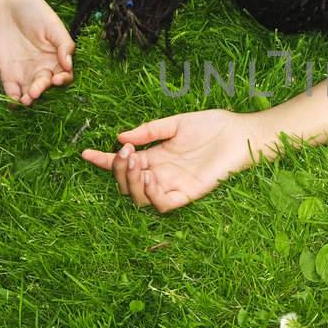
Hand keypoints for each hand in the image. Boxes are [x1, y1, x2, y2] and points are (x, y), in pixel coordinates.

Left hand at [0, 0, 73, 104]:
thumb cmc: (34, 11)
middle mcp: (42, 68)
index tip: (57, 79)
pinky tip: (14, 101)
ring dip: (28, 99)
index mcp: (56, 58)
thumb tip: (69, 65)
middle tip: (35, 90)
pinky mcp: (6, 72)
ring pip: (28, 92)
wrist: (8, 3)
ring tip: (26, 100)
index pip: (64, 75)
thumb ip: (64, 44)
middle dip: (41, 89)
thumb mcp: (53, 24)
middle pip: (45, 85)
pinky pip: (11, 89)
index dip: (63, 80)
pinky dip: (12, 98)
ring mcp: (24, 72)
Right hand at [80, 109, 269, 211]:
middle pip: (127, 183)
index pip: (124, 164)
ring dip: (130, 182)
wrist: (241, 133)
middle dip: (117, 170)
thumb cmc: (214, 126)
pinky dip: (151, 195)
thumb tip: (120, 138)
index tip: (85, 153)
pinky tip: (149, 177)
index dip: (103, 161)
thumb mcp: (176, 123)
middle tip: (124, 152)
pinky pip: (164, 204)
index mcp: (157, 157)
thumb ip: (149, 131)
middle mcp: (162, 174)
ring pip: (140, 197)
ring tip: (134, 162)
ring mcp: (174, 185)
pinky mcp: (189, 194)